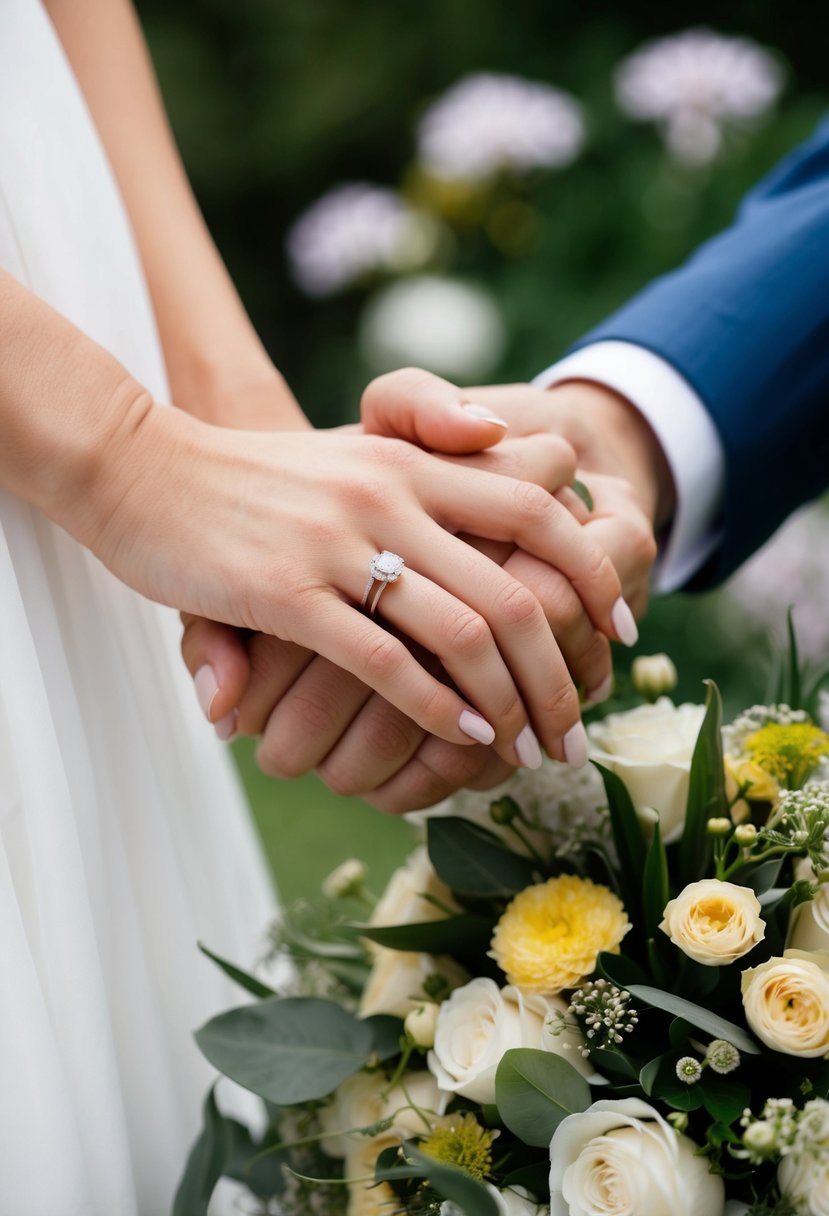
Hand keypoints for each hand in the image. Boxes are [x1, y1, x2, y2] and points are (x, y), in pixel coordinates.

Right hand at [89, 376, 629, 765]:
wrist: (140, 470)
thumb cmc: (250, 481)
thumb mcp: (348, 457)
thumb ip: (432, 459)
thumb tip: (535, 457)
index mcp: (410, 461)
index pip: (538, 505)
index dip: (593, 569)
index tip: (618, 629)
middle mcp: (390, 493)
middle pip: (519, 583)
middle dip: (564, 667)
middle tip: (579, 724)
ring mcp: (340, 542)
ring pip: (465, 629)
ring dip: (512, 700)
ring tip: (533, 745)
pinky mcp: (288, 592)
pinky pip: (386, 657)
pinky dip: (437, 704)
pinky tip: (464, 735)